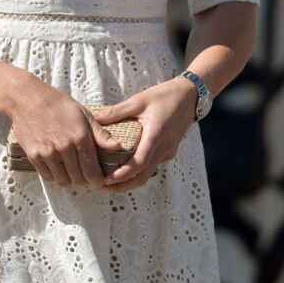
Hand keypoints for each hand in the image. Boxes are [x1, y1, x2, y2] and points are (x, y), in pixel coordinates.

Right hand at [9, 78, 122, 188]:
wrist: (28, 97)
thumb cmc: (58, 103)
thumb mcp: (83, 113)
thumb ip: (99, 133)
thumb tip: (117, 146)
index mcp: (80, 137)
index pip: (92, 171)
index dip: (98, 180)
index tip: (99, 180)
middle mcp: (65, 148)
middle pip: (78, 179)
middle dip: (84, 180)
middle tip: (85, 174)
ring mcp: (48, 153)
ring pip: (63, 181)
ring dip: (69, 179)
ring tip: (71, 171)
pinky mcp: (34, 156)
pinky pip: (47, 176)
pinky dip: (54, 176)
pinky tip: (57, 167)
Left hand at [92, 78, 196, 192]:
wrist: (189, 96)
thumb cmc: (163, 96)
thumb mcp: (138, 101)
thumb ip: (116, 111)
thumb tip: (94, 117)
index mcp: (155, 136)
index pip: (139, 164)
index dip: (122, 175)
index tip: (106, 180)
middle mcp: (163, 148)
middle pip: (143, 176)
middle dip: (123, 185)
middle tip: (103, 186)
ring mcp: (168, 152)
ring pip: (149, 173)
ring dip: (131, 181)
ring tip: (111, 182)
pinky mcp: (169, 151)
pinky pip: (153, 165)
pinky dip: (140, 171)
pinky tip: (127, 167)